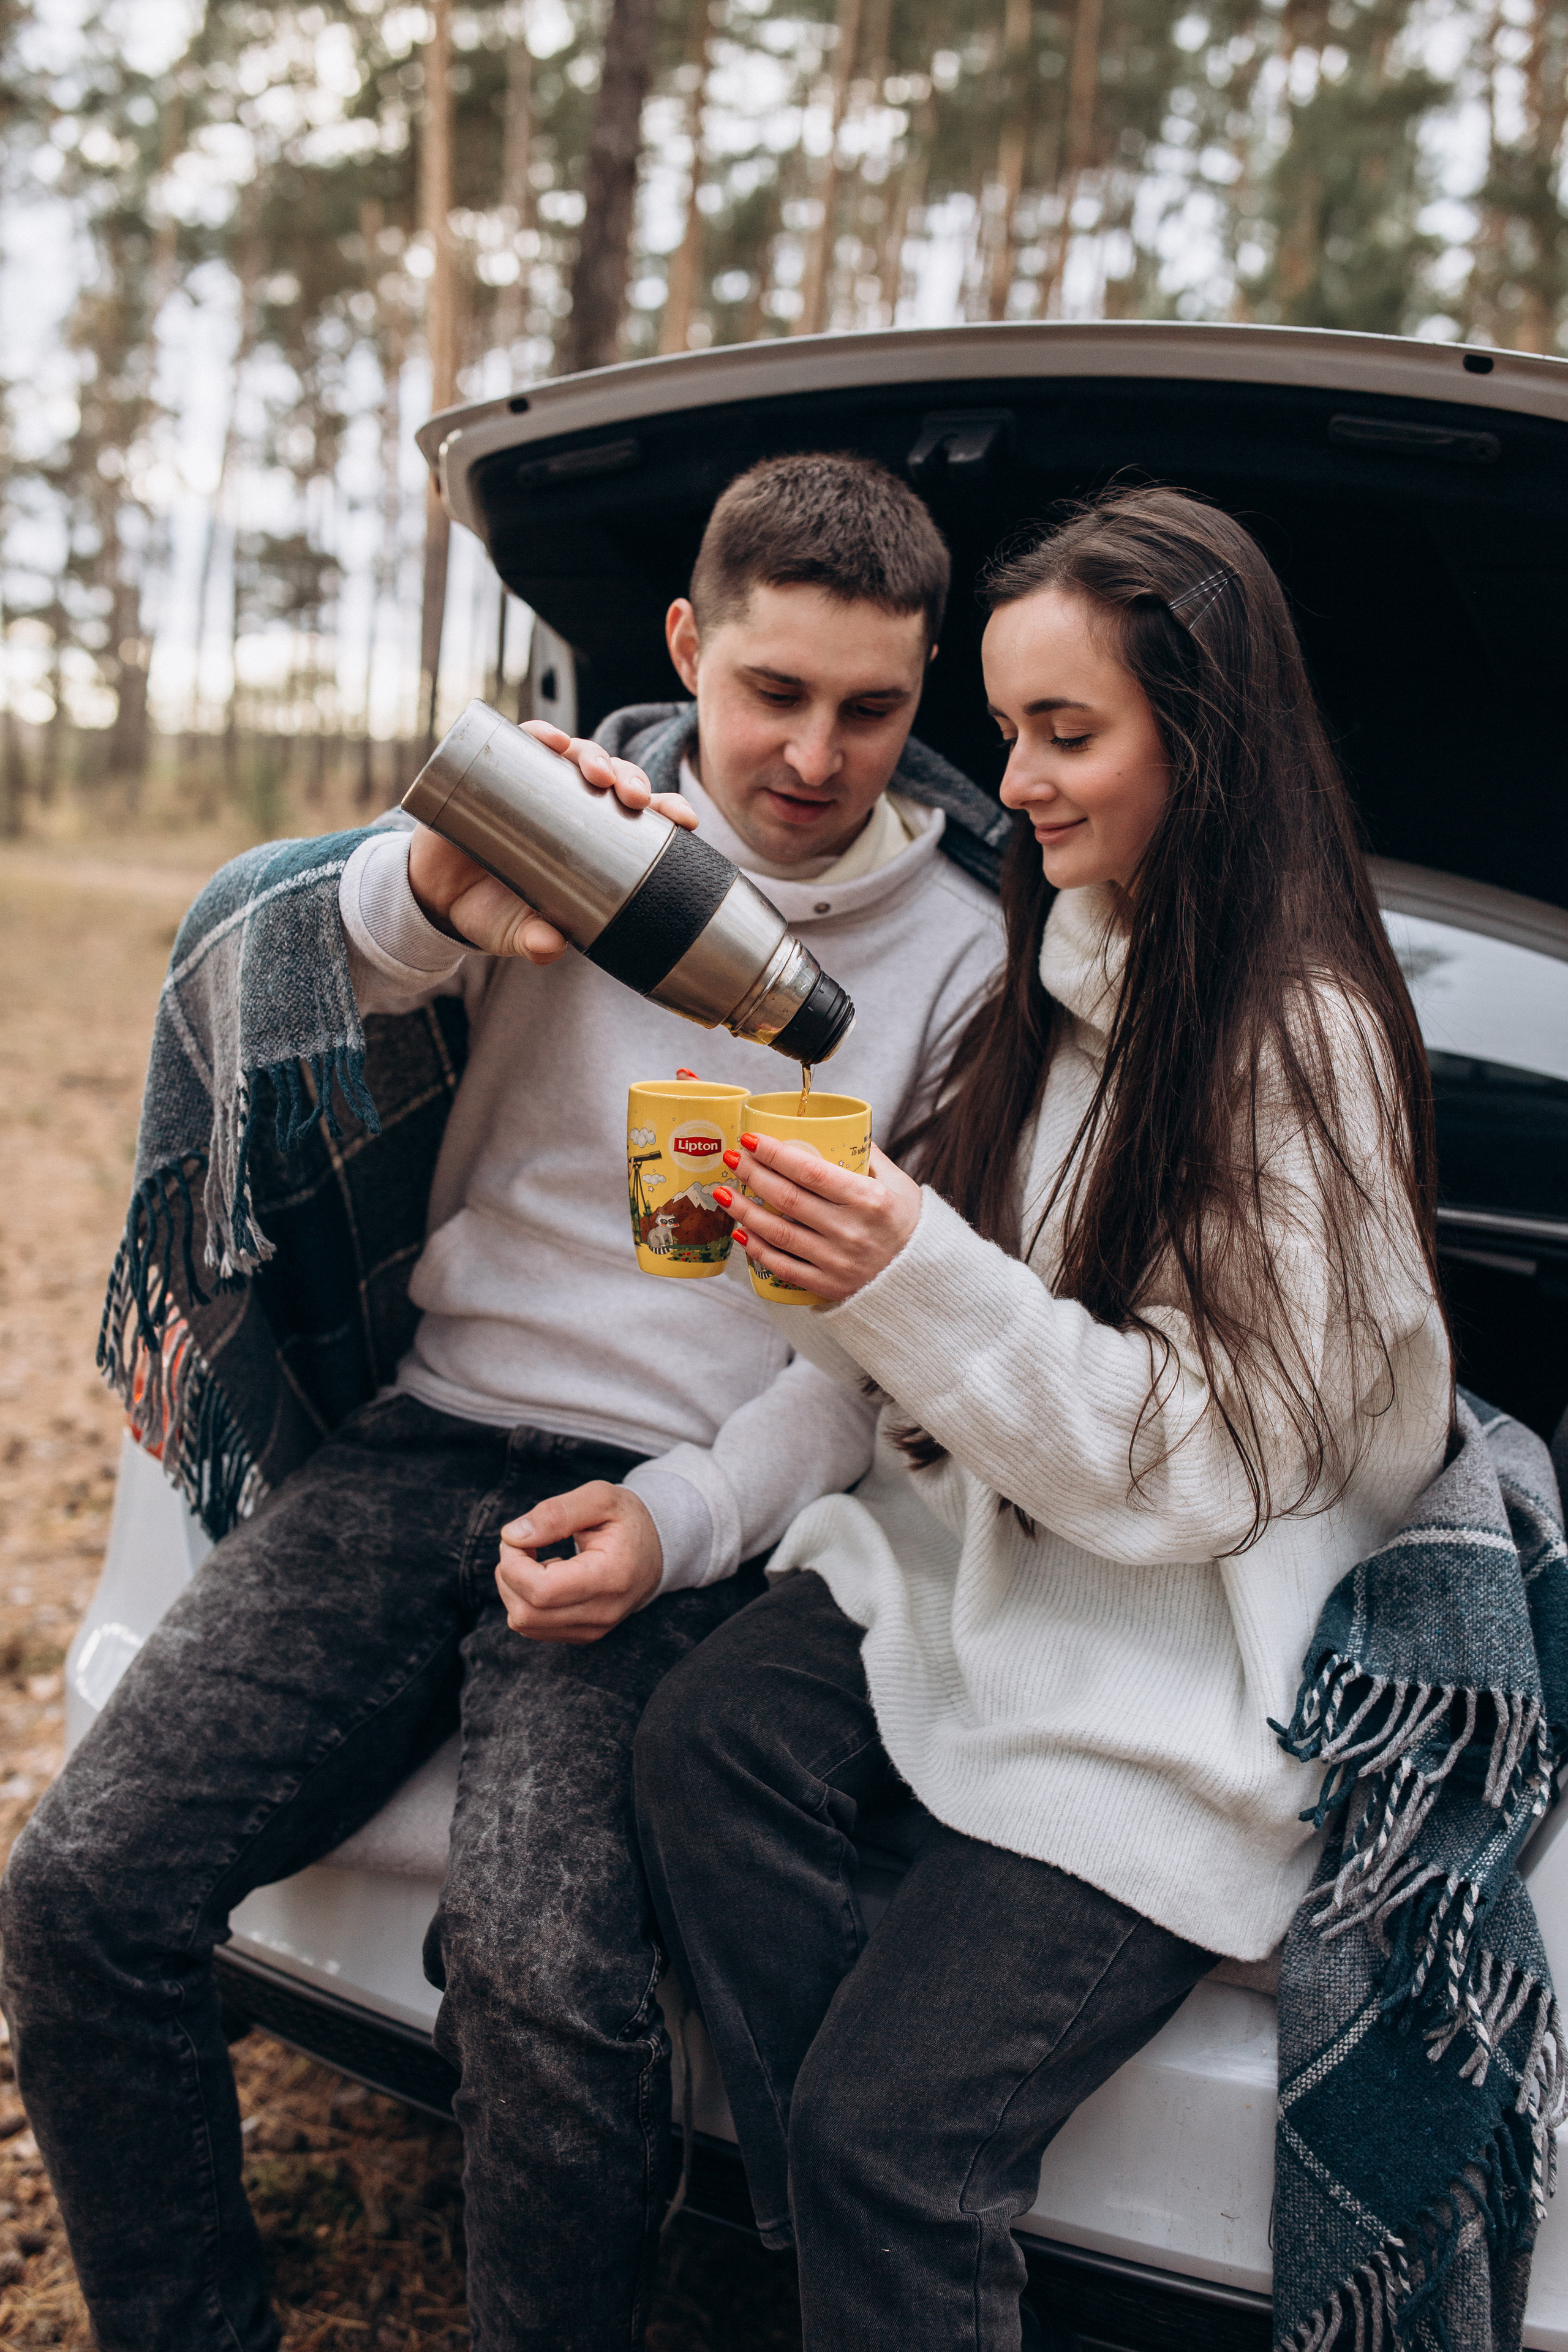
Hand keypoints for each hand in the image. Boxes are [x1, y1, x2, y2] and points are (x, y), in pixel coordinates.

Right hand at [406, 720, 696, 961]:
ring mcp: (534, 785)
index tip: (683, 818)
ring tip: (595, 772)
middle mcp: (570, 808)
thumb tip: (550, 947)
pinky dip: (541, 736)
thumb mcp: (514, 932)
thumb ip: (533, 942)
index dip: (666, 811)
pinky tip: (552, 739)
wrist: (433, 896)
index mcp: (593, 843)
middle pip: (614, 780)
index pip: (641, 818)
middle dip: (632, 781)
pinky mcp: (496, 772)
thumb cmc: (491, 912)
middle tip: (634, 798)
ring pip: (577, 755)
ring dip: (594, 755)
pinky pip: (525, 743)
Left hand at [494, 1481, 662, 1643]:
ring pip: (524, 1623)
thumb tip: (512, 1535)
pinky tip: (546, 1577)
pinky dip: (525, 1601)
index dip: (513, 1563)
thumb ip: (555, 1513)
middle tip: (523, 1544)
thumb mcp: (599, 1498)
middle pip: (526, 1612)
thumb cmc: (627, 1520)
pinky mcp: (583, 1635)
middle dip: (508, 1574)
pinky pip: (533, 1628)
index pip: (541, 1590)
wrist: (656, 1550)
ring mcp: (593, 1629)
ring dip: (514, 1588)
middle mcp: (603, 1612)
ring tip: (536, 1560)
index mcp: (611, 1576)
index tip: (518, 1537)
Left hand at [713, 1134, 921, 1303]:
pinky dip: (756, 1249)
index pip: (811, 1172)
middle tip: (731, 1158)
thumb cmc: (909, 1225)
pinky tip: (740, 1231)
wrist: (922, 1281)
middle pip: (787, 1199)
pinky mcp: (826, 1285)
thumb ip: (868, 1156)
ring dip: (744, 1210)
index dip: (775, 1153)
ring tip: (722, 1192)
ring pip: (777, 1233)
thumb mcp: (899, 1184)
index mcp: (869, 1200)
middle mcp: (851, 1231)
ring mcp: (836, 1261)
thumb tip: (837, 1125)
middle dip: (752, 1175)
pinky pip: (782, 1266)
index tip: (751, 1139)